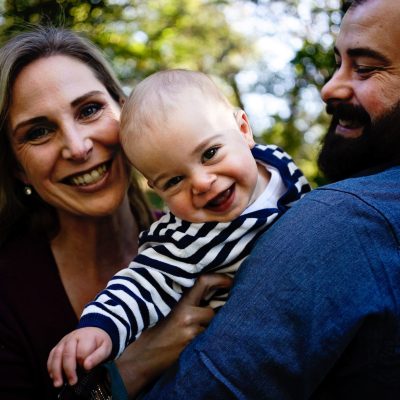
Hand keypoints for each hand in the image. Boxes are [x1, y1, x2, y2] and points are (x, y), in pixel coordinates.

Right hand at [47, 327, 111, 386]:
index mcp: (86, 337)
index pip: (82, 351)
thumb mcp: (105, 348)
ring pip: (57, 354)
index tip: (87, 371)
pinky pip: (51, 355)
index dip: (83, 363)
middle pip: (67, 353)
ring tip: (58, 383)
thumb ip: (98, 357)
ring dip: (56, 370)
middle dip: (69, 369)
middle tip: (73, 382)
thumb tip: (86, 366)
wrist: (94, 331)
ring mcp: (64, 341)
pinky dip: (50, 366)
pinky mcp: (59, 345)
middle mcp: (73, 337)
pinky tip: (53, 376)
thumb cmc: (99, 342)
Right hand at [116, 273, 232, 396]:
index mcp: (180, 303)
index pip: (204, 282)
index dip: (219, 279)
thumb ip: (184, 303)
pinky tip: (193, 344)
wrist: (140, 358)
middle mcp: (187, 315)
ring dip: (206, 329)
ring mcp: (191, 333)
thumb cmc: (151, 332)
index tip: (230, 281)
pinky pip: (206, 340)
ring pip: (211, 326)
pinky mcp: (192, 348)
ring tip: (192, 333)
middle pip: (212, 310)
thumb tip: (204, 297)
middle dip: (212, 314)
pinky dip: (204, 341)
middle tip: (212, 316)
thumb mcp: (164, 310)